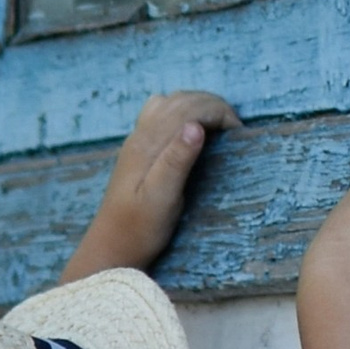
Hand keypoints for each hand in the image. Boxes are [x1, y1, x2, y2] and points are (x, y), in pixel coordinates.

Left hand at [57, 90, 239, 280]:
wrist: (110, 248)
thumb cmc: (139, 230)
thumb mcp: (162, 198)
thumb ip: (177, 161)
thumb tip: (196, 126)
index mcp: (149, 144)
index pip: (189, 108)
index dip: (219, 113)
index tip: (239, 134)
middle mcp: (140, 136)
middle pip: (181, 100)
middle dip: (212, 106)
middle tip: (235, 130)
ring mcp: (136, 141)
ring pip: (170, 103)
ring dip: (197, 105)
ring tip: (218, 126)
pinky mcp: (136, 151)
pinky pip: (160, 114)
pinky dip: (181, 112)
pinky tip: (190, 131)